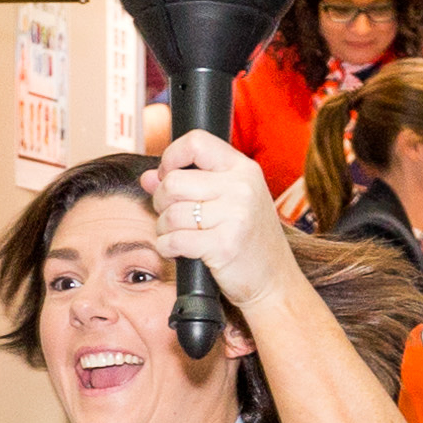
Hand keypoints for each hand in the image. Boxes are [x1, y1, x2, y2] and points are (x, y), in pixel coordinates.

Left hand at [150, 127, 293, 316]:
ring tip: (177, 235)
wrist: (274, 280)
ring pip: (170, 213)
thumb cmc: (250, 240)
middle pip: (173, 181)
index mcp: (243, 169)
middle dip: (160, 200)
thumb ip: (189, 184)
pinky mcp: (224, 245)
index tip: (166, 176)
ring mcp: (235, 215)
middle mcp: (241, 187)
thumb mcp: (228, 202)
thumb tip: (148, 177)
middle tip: (170, 214)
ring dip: (164, 228)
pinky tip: (178, 250)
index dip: (171, 158)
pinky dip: (167, 247)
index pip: (196, 142)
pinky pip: (174, 240)